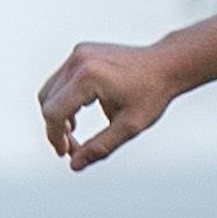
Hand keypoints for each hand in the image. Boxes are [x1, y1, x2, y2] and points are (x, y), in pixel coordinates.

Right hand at [37, 41, 180, 169]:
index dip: (55, 138)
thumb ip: (100, 147)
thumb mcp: (130, 127)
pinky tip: (78, 115)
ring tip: (75, 133)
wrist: (168, 64)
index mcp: (88, 77)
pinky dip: (64, 99)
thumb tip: (75, 165)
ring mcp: (78, 53)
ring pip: (51, 91)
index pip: (54, 113)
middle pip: (48, 102)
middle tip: (71, 148)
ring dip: (58, 114)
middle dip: (56, 128)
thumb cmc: (153, 94)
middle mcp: (79, 61)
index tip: (65, 154)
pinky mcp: (81, 52)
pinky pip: (61, 80)